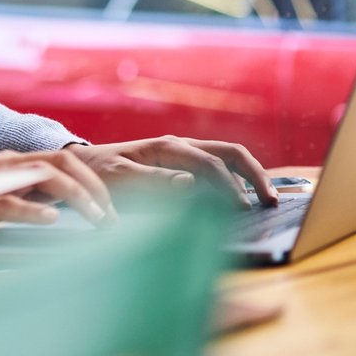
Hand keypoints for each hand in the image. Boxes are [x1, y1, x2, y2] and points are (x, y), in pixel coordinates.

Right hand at [0, 147, 116, 246]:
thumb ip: (27, 203)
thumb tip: (64, 217)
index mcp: (12, 163)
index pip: (65, 160)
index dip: (94, 182)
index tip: (112, 210)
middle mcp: (5, 164)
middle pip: (63, 162)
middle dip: (95, 187)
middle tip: (113, 218)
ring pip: (45, 176)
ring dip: (77, 197)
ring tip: (97, 221)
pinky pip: (10, 203)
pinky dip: (35, 212)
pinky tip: (52, 223)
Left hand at [65, 136, 275, 208]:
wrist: (83, 166)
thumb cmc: (100, 174)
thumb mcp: (121, 179)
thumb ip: (154, 180)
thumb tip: (190, 183)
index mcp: (169, 147)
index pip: (210, 164)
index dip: (230, 186)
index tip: (244, 209)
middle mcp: (182, 146)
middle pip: (231, 153)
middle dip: (255, 175)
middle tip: (272, 201)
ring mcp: (185, 154)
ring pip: (229, 158)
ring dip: (250, 176)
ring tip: (266, 201)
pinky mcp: (184, 166)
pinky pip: (218, 169)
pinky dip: (237, 181)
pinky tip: (245, 200)